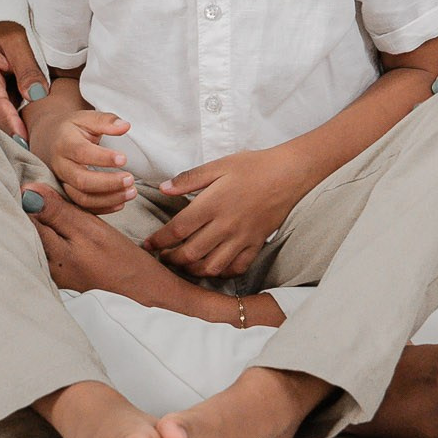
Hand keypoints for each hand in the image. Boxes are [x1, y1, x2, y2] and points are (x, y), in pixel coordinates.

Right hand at [0, 21, 46, 138]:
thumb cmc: (6, 31)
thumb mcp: (19, 41)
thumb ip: (27, 68)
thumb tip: (35, 95)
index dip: (9, 122)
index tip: (23, 138)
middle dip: (10, 132)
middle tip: (32, 148)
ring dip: (9, 130)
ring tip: (30, 144)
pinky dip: (8, 124)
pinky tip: (22, 132)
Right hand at [34, 105, 138, 214]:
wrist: (48, 140)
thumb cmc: (72, 128)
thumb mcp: (86, 118)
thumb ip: (106, 121)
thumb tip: (125, 126)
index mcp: (65, 143)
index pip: (82, 153)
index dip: (103, 158)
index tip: (124, 159)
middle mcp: (61, 166)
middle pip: (82, 181)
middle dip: (108, 183)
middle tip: (130, 179)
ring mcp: (62, 183)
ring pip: (82, 198)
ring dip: (109, 199)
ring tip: (131, 192)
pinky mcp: (67, 195)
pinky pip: (84, 208)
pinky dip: (103, 208)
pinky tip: (121, 203)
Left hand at [144, 144, 308, 279]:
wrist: (288, 173)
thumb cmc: (253, 166)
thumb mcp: (219, 165)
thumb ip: (190, 178)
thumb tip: (164, 188)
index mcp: (212, 204)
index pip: (178, 229)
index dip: (160, 240)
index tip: (149, 245)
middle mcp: (225, 226)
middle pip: (191, 253)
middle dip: (172, 259)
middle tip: (163, 257)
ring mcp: (241, 238)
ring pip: (212, 266)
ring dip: (193, 270)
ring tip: (184, 265)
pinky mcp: (256, 244)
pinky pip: (236, 268)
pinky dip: (222, 273)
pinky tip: (214, 267)